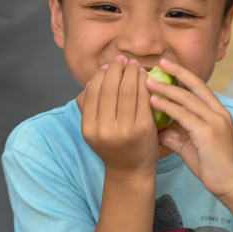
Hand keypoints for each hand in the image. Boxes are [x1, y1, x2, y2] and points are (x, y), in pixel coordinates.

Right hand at [77, 57, 158, 181]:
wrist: (130, 172)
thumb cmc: (112, 147)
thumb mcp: (93, 131)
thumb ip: (88, 107)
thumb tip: (92, 80)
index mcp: (89, 129)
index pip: (93, 93)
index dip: (101, 75)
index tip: (108, 65)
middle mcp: (105, 130)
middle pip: (110, 89)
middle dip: (117, 69)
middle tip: (122, 60)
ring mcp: (125, 130)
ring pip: (127, 91)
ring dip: (131, 73)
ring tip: (134, 65)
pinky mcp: (143, 129)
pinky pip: (143, 99)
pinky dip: (144, 84)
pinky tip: (144, 77)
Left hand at [146, 58, 232, 198]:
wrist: (231, 184)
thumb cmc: (213, 167)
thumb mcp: (191, 147)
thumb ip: (176, 137)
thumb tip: (158, 132)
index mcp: (218, 113)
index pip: (199, 88)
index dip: (183, 75)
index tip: (167, 66)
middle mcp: (218, 113)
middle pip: (195, 86)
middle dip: (176, 72)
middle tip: (158, 63)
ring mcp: (215, 122)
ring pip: (187, 98)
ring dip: (166, 88)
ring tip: (148, 82)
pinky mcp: (208, 133)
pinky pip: (184, 115)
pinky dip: (167, 106)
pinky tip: (153, 102)